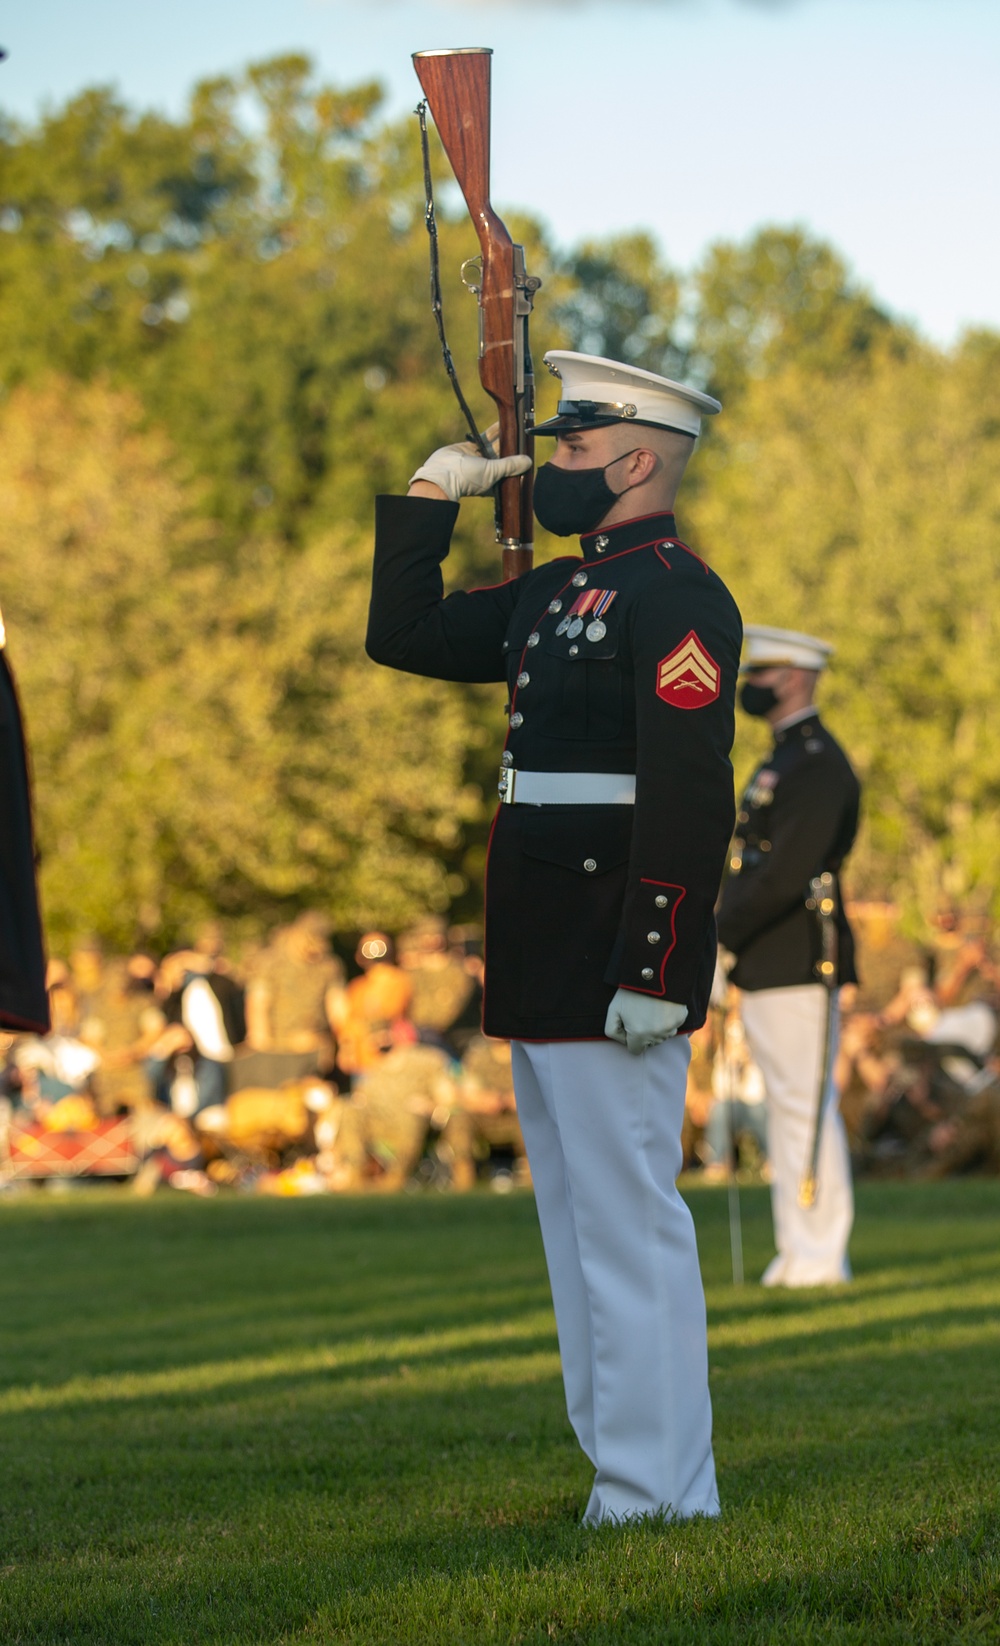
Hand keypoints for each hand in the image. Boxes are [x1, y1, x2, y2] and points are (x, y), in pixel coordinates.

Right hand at [409, 433, 530, 501]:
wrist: (441, 474)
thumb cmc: (467, 479)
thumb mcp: (492, 471)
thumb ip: (510, 465)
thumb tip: (528, 461)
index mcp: (497, 480)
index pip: (513, 468)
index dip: (521, 458)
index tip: (530, 448)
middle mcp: (490, 470)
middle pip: (506, 454)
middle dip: (514, 444)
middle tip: (525, 430)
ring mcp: (480, 458)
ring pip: (496, 444)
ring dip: (505, 434)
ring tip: (516, 422)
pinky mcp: (471, 448)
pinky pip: (485, 437)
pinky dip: (493, 431)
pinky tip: (501, 421)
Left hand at [604, 989, 687, 1055]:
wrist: (654, 971)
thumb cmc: (631, 991)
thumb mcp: (613, 1009)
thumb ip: (612, 1030)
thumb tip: (623, 1040)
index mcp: (639, 1035)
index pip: (635, 1050)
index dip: (630, 1039)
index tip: (630, 1024)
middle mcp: (657, 1035)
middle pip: (649, 1043)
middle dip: (644, 1033)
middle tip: (641, 1012)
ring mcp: (671, 1027)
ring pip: (662, 1035)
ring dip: (657, 1027)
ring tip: (651, 1008)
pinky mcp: (681, 1018)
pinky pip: (673, 1025)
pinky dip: (668, 1019)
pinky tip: (662, 1006)